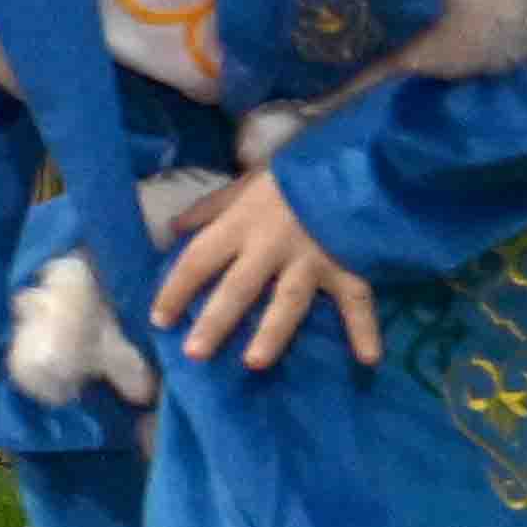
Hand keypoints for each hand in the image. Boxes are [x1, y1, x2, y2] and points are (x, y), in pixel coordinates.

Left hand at [147, 171, 385, 375]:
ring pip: (287, 300)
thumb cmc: (292, 176)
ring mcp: (311, 259)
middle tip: (195, 353)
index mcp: (240, 224)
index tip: (158, 320)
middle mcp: (271, 245)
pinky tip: (368, 358)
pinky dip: (364, 328)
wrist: (352, 164)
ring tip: (254, 363)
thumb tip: (175, 228)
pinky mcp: (348, 265)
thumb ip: (211, 208)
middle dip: (215, 321)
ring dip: (272, 332)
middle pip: (238, 288)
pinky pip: (357, 300)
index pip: (198, 260)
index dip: (175, 290)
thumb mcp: (244, 183)